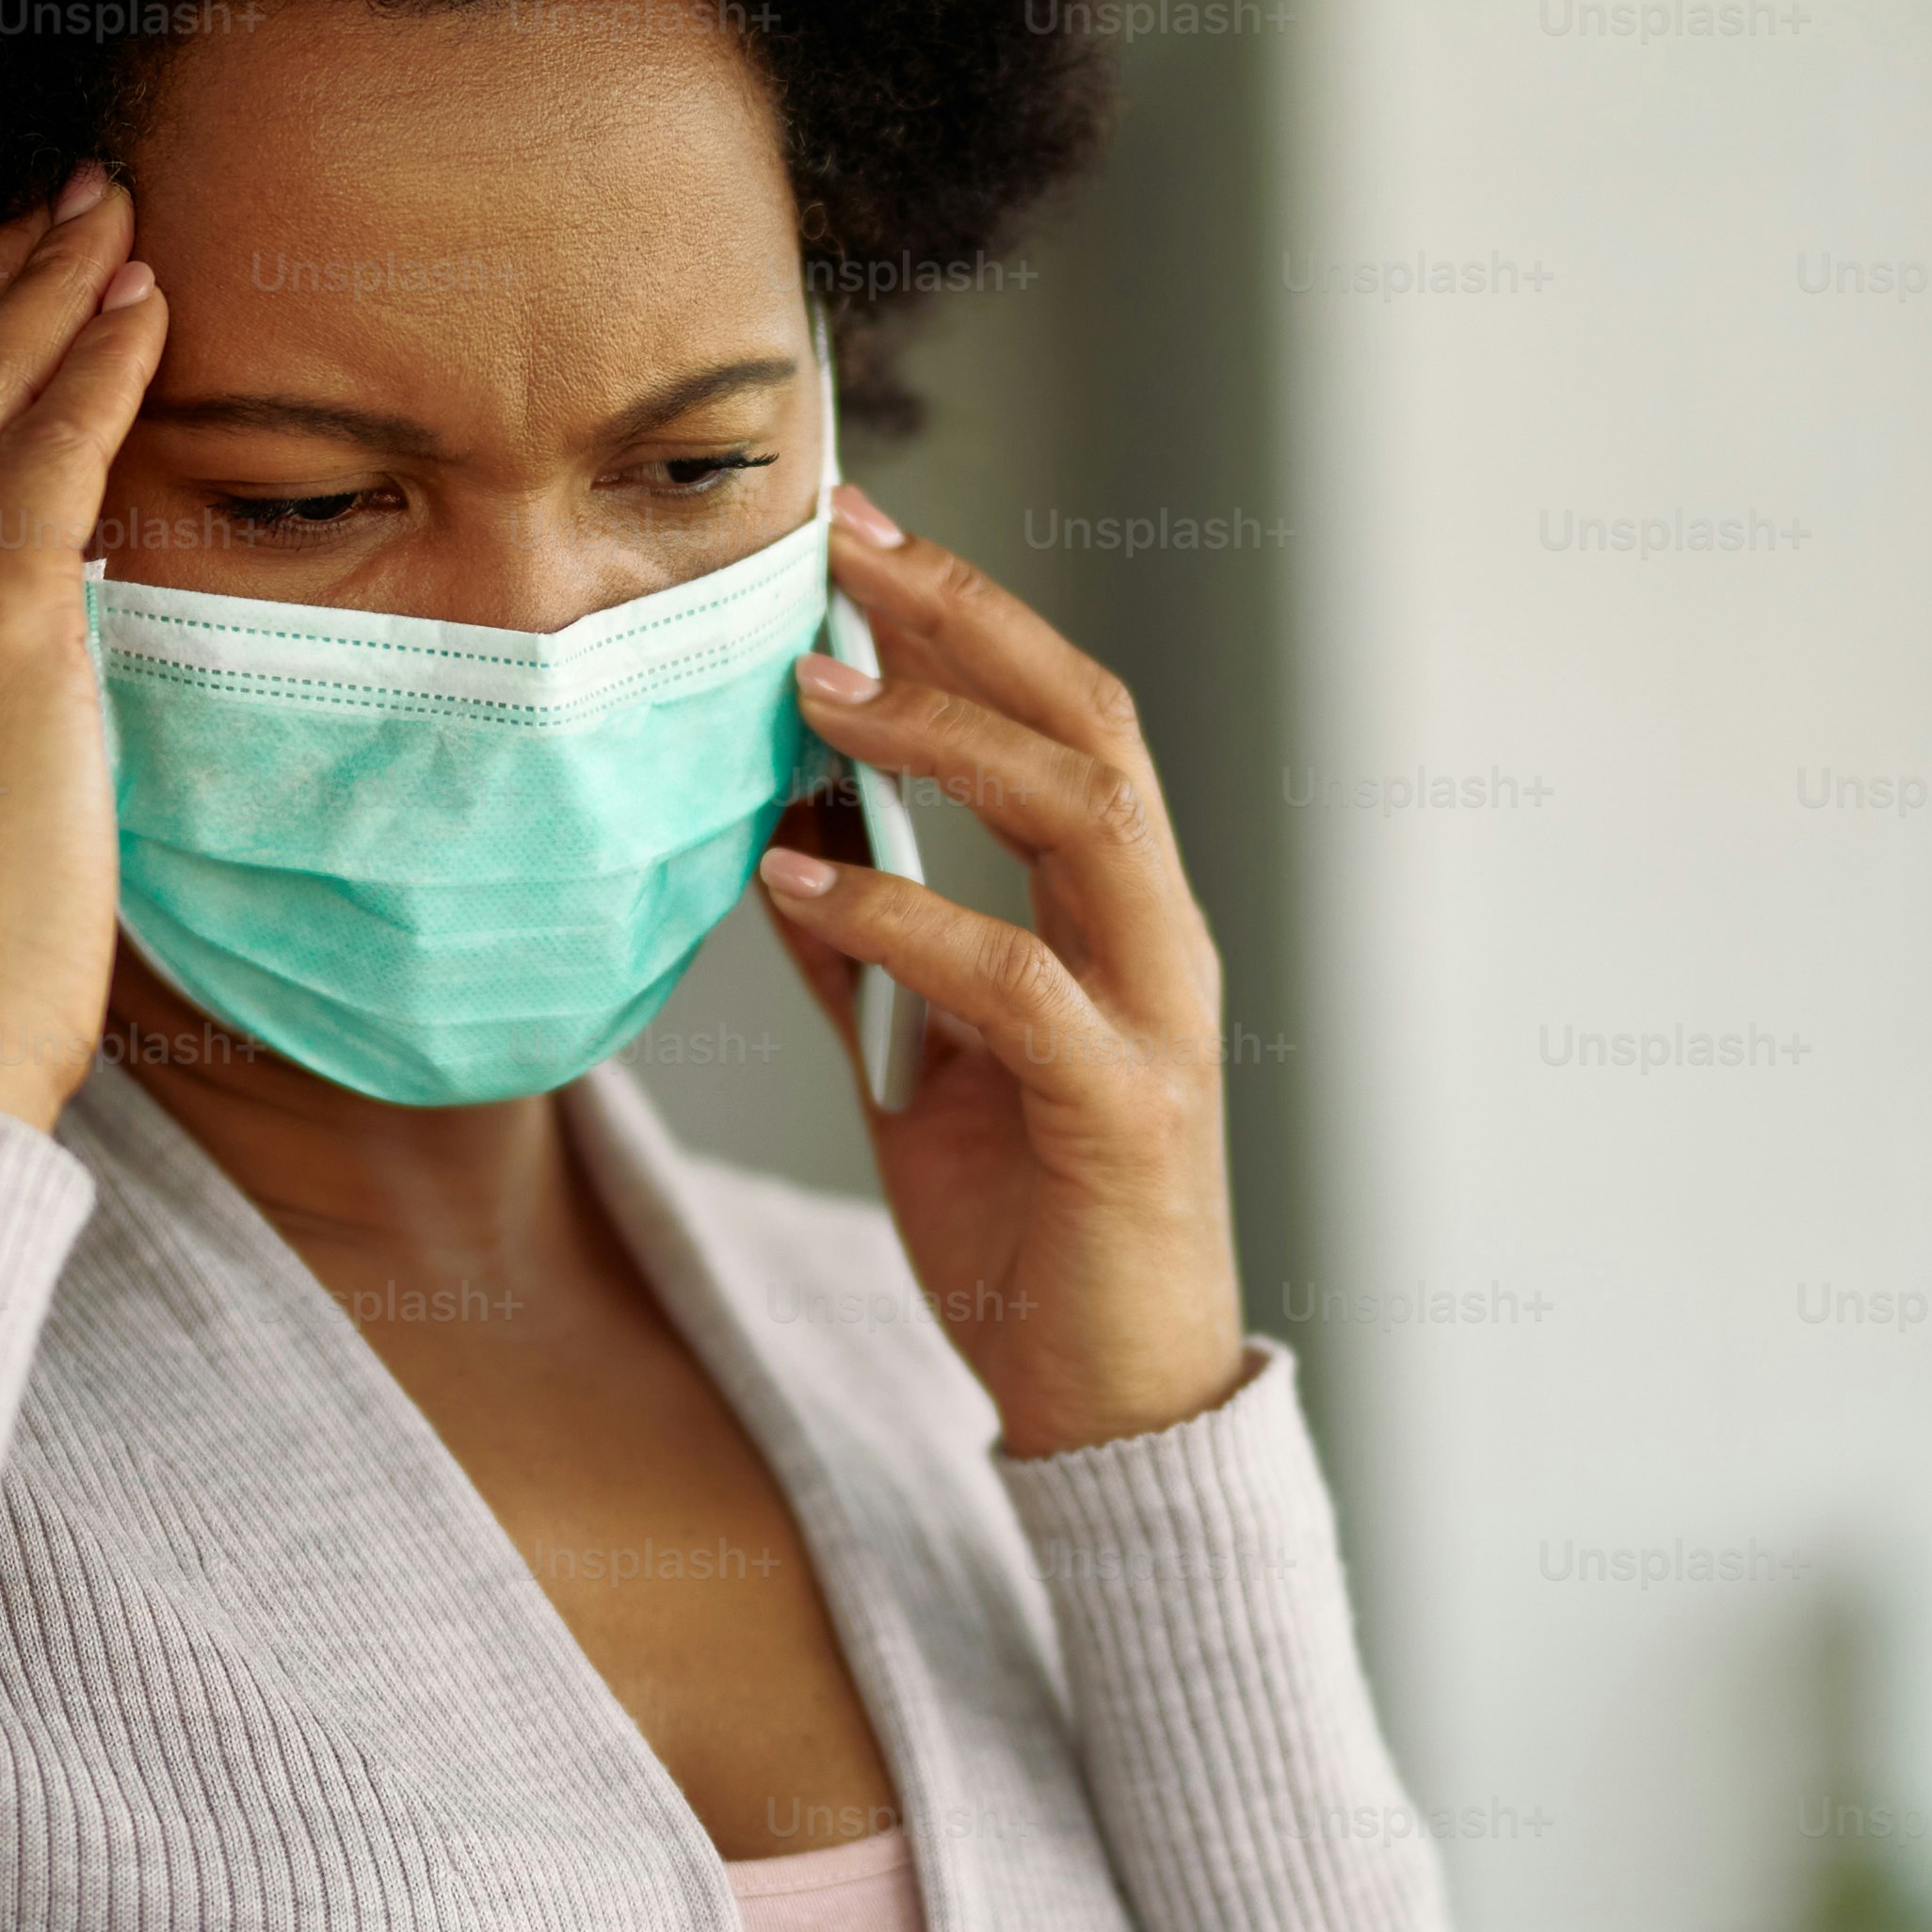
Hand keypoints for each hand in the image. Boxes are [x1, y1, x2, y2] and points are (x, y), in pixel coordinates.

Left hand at [757, 489, 1254, 1456]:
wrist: (1104, 1402)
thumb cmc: (1025, 1229)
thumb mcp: (914, 1063)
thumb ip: (865, 946)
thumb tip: (773, 830)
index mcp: (1120, 913)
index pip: (1062, 715)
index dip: (966, 615)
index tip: (857, 530)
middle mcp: (1158, 938)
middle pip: (1089, 723)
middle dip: (964, 623)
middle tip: (842, 547)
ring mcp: (1155, 1018)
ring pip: (1083, 817)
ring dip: (946, 740)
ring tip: (816, 696)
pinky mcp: (1123, 1113)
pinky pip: (1016, 982)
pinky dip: (903, 920)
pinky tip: (801, 887)